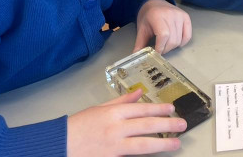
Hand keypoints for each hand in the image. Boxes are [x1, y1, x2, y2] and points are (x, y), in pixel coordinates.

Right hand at [67, 89, 185, 155]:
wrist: (60, 145)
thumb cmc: (78, 127)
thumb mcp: (99, 108)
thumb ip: (121, 101)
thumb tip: (139, 93)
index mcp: (113, 113)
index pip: (141, 109)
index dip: (159, 109)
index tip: (171, 109)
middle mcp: (116, 128)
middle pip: (147, 125)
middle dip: (167, 124)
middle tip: (182, 125)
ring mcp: (114, 146)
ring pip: (143, 144)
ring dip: (162, 143)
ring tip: (176, 143)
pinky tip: (154, 156)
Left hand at [134, 0, 191, 54]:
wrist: (154, 2)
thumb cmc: (147, 16)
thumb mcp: (141, 29)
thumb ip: (140, 43)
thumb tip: (137, 56)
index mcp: (157, 16)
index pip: (163, 35)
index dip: (160, 47)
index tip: (156, 53)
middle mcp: (171, 14)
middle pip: (172, 40)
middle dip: (165, 49)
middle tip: (159, 49)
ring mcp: (180, 15)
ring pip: (179, 40)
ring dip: (172, 46)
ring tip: (165, 44)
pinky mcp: (186, 17)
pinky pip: (188, 35)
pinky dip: (182, 42)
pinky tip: (175, 42)